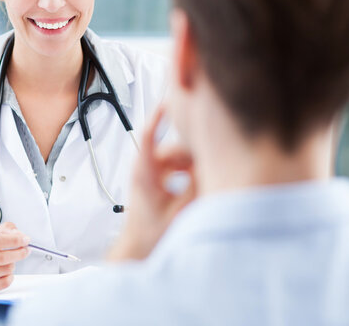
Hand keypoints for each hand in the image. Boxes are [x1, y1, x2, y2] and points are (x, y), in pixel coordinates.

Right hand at [0, 222, 29, 294]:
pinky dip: (10, 276)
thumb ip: (5, 230)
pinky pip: (5, 282)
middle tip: (26, 250)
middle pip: (1, 257)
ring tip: (9, 261)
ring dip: (13, 264)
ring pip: (6, 270)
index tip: (25, 239)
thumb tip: (18, 234)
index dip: (14, 240)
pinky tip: (5, 272)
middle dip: (19, 253)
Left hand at [108, 106, 196, 260]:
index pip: (150, 135)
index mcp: (145, 172)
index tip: (171, 99)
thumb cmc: (149, 234)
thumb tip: (211, 164)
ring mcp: (151, 175)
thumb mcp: (178, 210)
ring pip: (177, 158)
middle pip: (172, 148)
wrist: (136, 249)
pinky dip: (188, 171)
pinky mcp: (157, 182)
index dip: (159, 115)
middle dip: (192, 152)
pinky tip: (199, 183)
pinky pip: (176, 168)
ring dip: (192, 164)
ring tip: (206, 176)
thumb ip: (195, 186)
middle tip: (212, 159)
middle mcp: (146, 169)